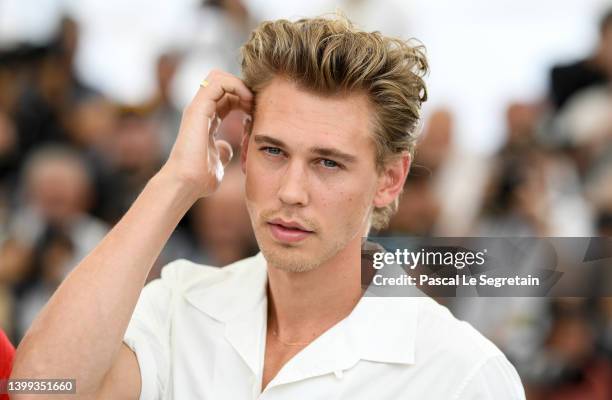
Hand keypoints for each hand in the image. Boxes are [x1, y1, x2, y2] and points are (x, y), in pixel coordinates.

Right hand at [161, 69, 252, 198]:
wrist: (186, 183)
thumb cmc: (200, 178)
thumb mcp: (218, 161)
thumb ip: (222, 151)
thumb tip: (227, 148)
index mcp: (206, 120)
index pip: (226, 96)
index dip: (243, 98)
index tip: (257, 112)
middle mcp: (200, 110)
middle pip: (222, 82)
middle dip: (243, 88)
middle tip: (256, 104)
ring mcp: (198, 108)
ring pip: (218, 76)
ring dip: (240, 84)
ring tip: (252, 100)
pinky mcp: (198, 108)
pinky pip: (218, 82)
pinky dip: (236, 85)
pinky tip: (247, 101)